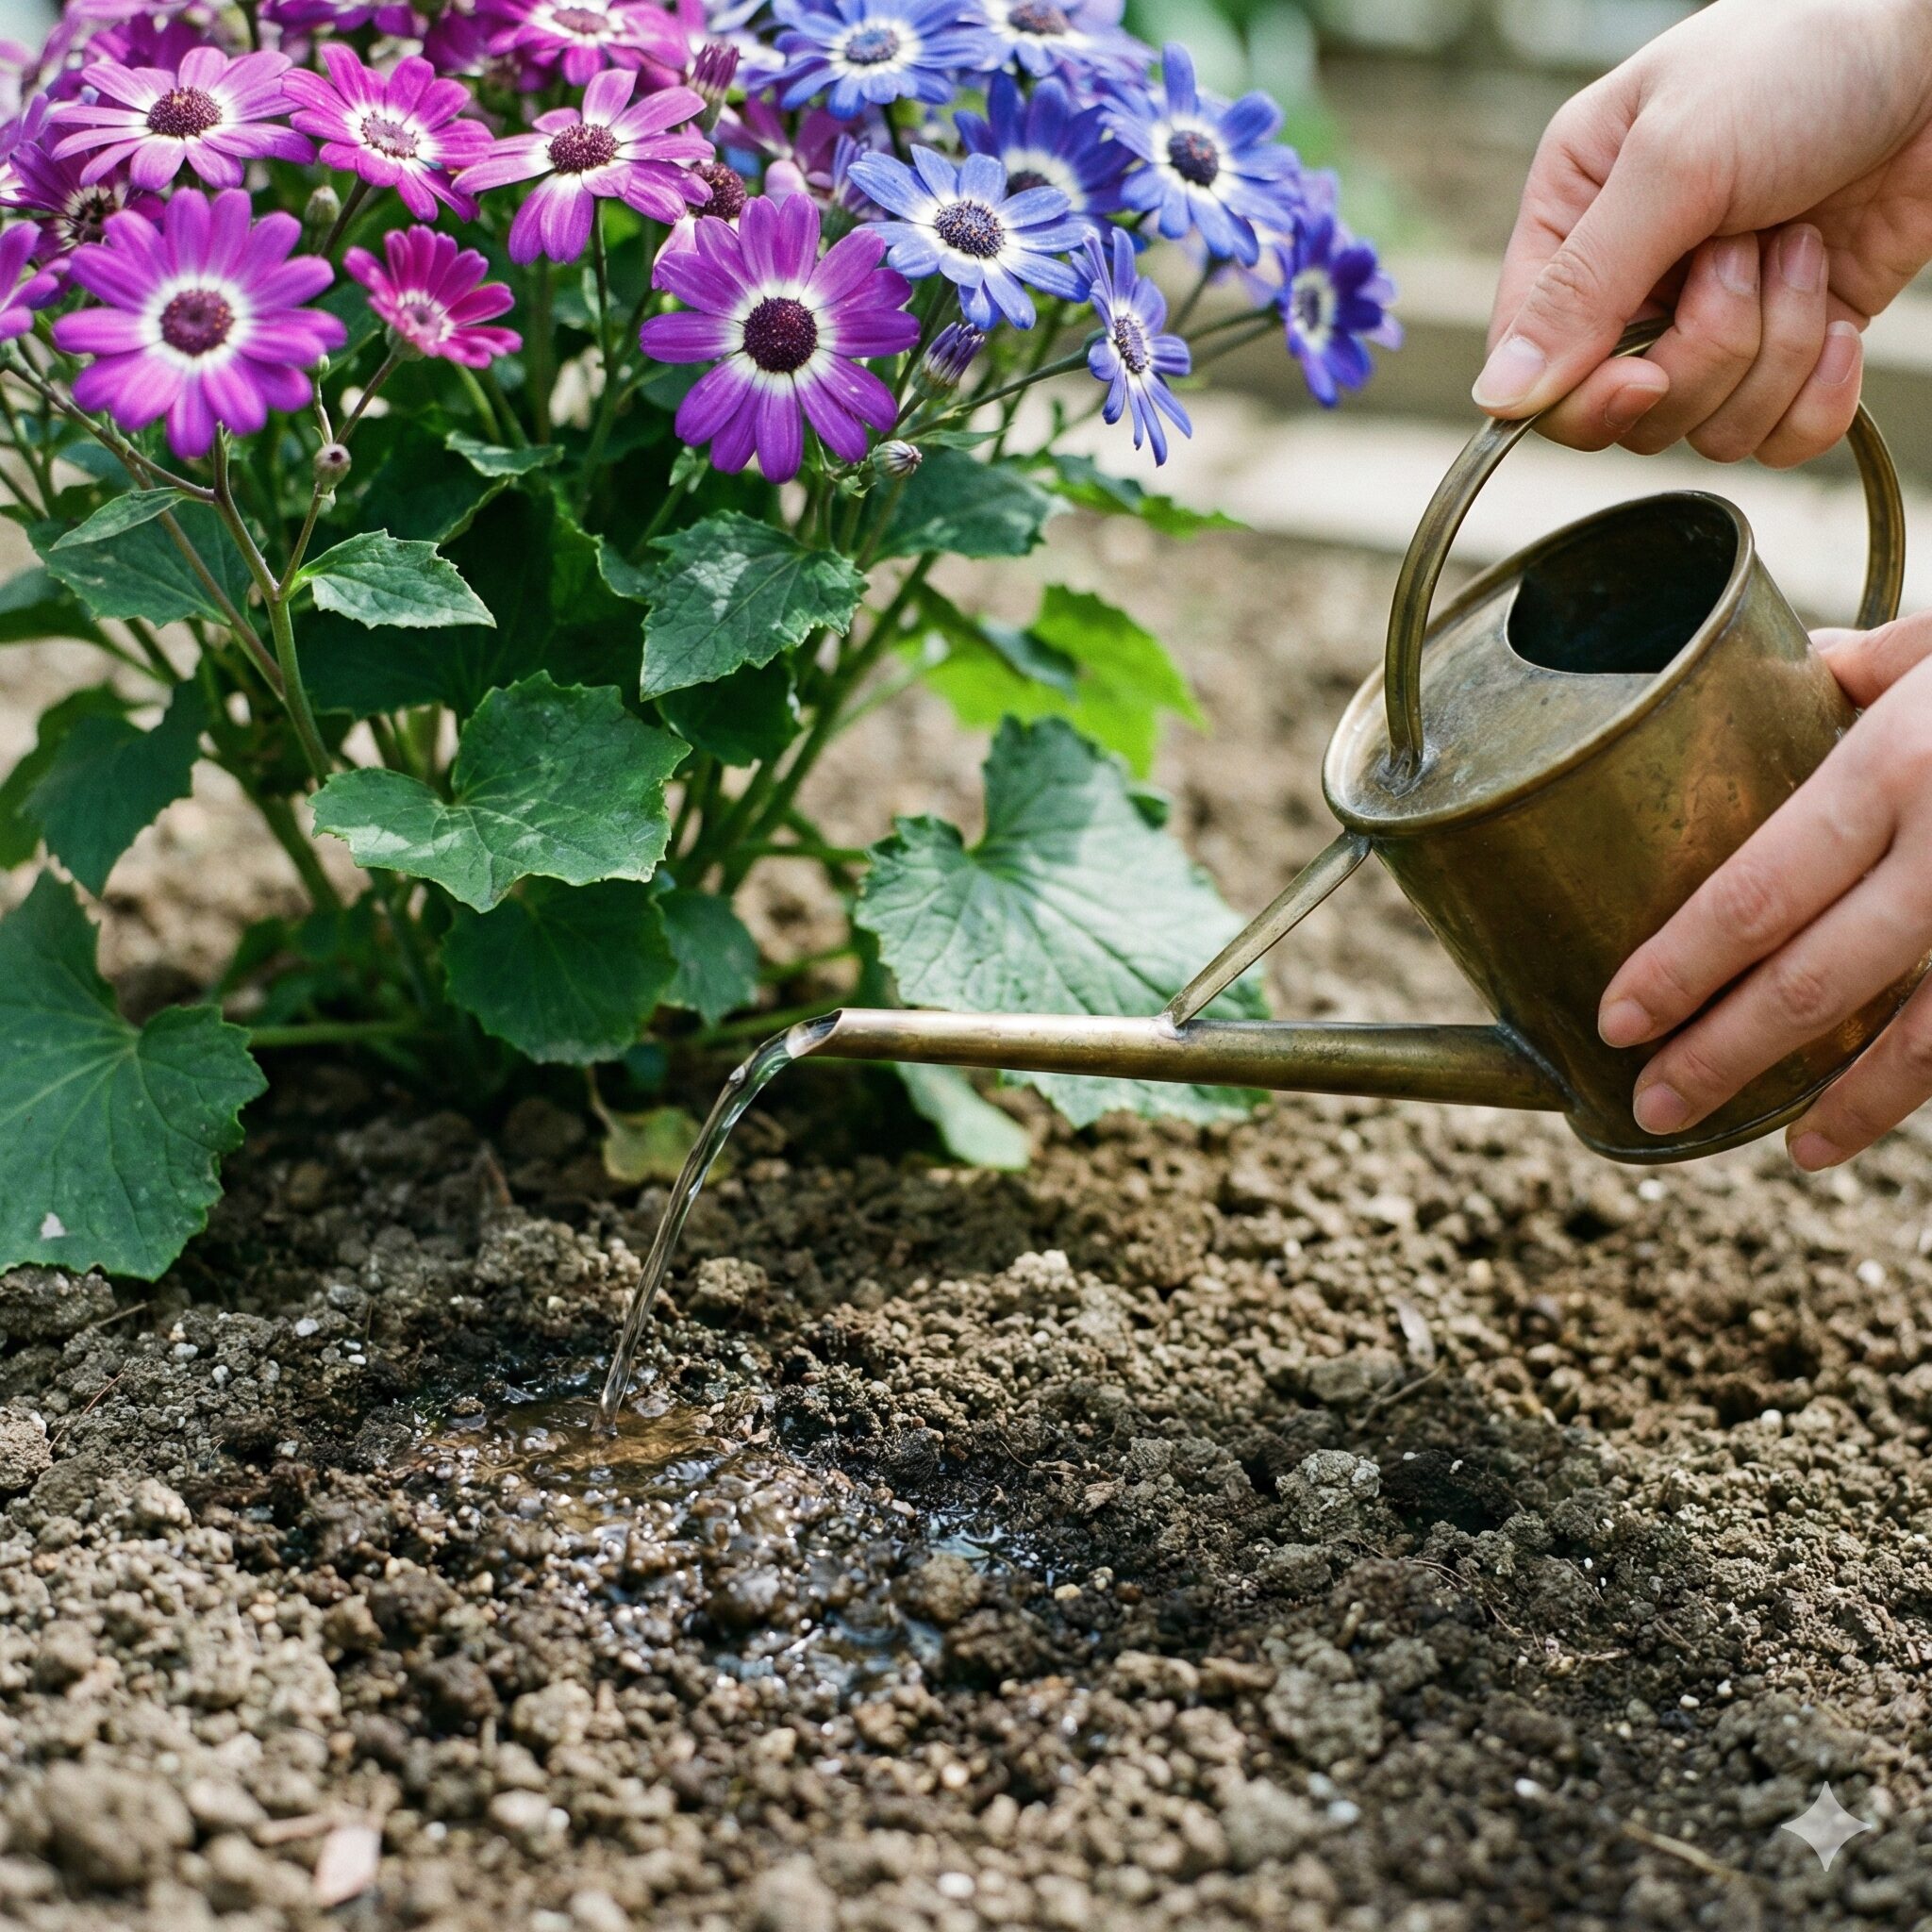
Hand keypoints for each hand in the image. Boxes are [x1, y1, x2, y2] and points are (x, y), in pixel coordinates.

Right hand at [1480, 0, 1931, 462]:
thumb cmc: (1804, 59)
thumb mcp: (1674, 161)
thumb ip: (1581, 288)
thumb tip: (1497, 398)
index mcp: (1571, 224)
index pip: (1535, 372)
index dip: (1587, 396)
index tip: (1646, 371)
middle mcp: (1632, 283)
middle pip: (1626, 413)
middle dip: (1706, 351)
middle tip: (1748, 253)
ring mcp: (1712, 321)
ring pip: (1706, 428)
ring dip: (1775, 348)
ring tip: (1803, 246)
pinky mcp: (1790, 347)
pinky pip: (1776, 438)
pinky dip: (1817, 395)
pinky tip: (1842, 322)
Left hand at [1597, 615, 1931, 1168]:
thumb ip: (1875, 666)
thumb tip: (1809, 669)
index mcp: (1898, 764)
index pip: (1758, 890)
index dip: (1680, 966)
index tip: (1616, 1018)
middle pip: (1815, 979)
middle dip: (1723, 1054)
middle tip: (1650, 1102)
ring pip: (1920, 1035)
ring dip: (1842, 1102)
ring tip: (1776, 1146)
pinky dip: (1923, 1086)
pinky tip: (1884, 1119)